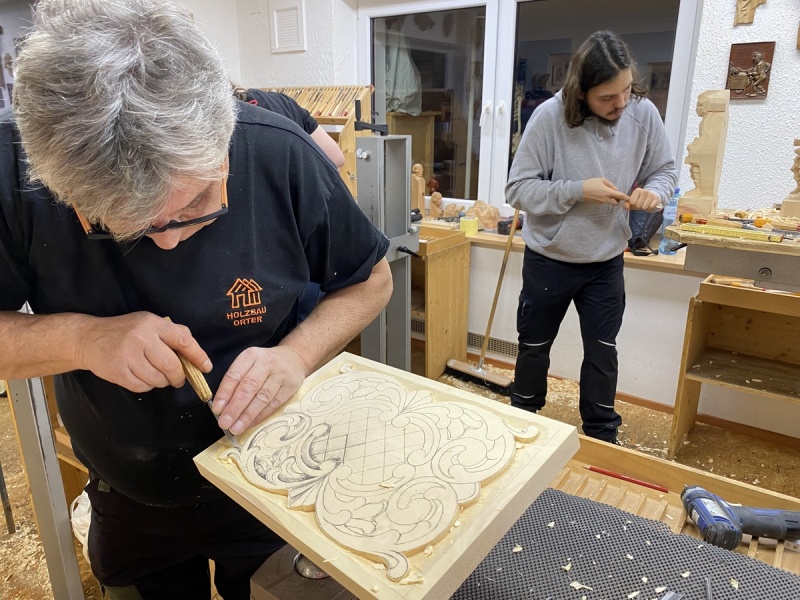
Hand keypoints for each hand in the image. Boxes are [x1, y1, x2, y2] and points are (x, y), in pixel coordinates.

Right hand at [79, 312, 210, 392]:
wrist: (89, 338)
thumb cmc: (125, 331)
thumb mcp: (149, 323)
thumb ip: (172, 334)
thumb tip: (195, 354)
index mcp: (153, 324)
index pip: (183, 340)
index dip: (198, 356)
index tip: (206, 367)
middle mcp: (141, 338)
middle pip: (171, 365)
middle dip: (178, 376)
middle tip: (178, 379)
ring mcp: (128, 355)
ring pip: (158, 379)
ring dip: (162, 382)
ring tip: (156, 375)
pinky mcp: (118, 371)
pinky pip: (142, 387)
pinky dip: (147, 386)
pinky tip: (142, 377)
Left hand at [214, 346, 307, 433]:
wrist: (294, 357)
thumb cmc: (265, 364)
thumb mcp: (249, 363)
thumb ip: (236, 381)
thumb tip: (222, 407)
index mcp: (251, 356)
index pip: (235, 375)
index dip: (225, 393)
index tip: (217, 409)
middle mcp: (266, 363)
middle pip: (249, 387)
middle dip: (235, 407)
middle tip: (225, 423)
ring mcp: (280, 375)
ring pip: (262, 397)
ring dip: (248, 415)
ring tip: (236, 428)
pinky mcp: (290, 386)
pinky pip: (274, 404)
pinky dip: (261, 416)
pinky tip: (251, 424)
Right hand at [582, 178, 629, 205]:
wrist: (580, 190)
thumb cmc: (591, 183)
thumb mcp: (602, 180)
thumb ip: (610, 185)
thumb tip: (615, 189)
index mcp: (607, 192)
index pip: (620, 196)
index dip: (625, 197)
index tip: (629, 198)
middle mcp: (605, 198)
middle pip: (616, 203)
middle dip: (618, 200)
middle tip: (616, 195)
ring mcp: (601, 202)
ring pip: (610, 202)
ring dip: (611, 199)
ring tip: (607, 193)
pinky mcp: (597, 203)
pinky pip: (604, 201)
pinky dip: (605, 199)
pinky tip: (600, 194)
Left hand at [625, 187, 662, 211]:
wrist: (654, 196)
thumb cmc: (641, 200)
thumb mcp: (633, 202)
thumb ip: (627, 204)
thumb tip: (626, 206)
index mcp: (637, 190)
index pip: (631, 202)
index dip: (633, 205)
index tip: (636, 203)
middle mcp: (644, 191)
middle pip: (638, 205)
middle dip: (639, 207)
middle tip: (642, 204)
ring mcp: (651, 194)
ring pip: (644, 207)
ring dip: (645, 208)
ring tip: (646, 204)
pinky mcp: (656, 198)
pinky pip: (650, 207)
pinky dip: (650, 208)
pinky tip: (651, 205)